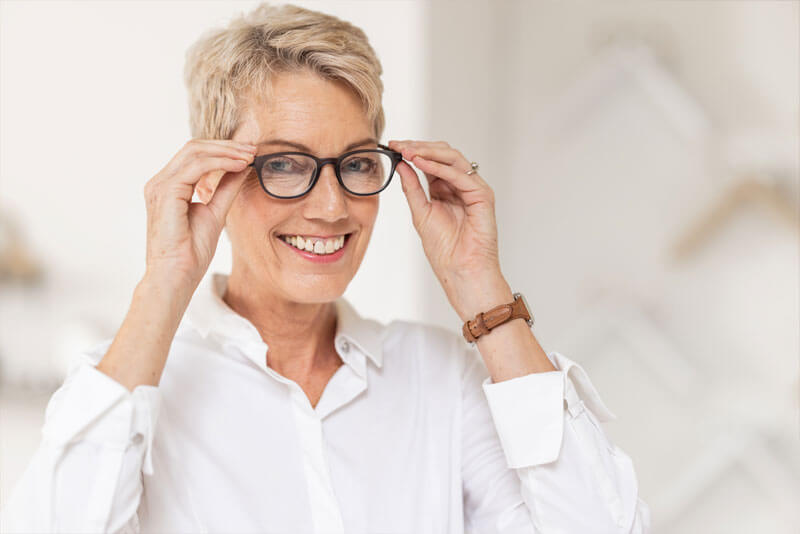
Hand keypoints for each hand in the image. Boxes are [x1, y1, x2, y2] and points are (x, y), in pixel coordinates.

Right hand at [142, 139, 254, 292]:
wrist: (176, 276)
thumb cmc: (190, 252)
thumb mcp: (215, 212)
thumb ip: (225, 188)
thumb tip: (242, 167)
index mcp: (168, 187)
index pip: (194, 155)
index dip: (223, 150)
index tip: (249, 153)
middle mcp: (160, 182)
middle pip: (194, 147)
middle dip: (227, 145)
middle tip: (253, 149)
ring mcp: (160, 186)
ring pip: (194, 151)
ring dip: (226, 151)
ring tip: (249, 156)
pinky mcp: (166, 192)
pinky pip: (196, 166)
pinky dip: (221, 162)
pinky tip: (240, 165)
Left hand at [389, 139, 511, 320]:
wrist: (460, 270)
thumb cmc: (444, 249)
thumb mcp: (420, 212)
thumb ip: (412, 187)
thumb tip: (400, 164)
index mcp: (445, 189)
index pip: (430, 161)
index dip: (412, 151)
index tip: (392, 146)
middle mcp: (460, 185)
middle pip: (443, 154)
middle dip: (419, 147)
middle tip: (398, 145)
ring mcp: (473, 189)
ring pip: (453, 158)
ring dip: (428, 152)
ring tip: (408, 151)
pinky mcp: (483, 195)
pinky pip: (460, 175)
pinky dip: (440, 167)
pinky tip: (422, 164)